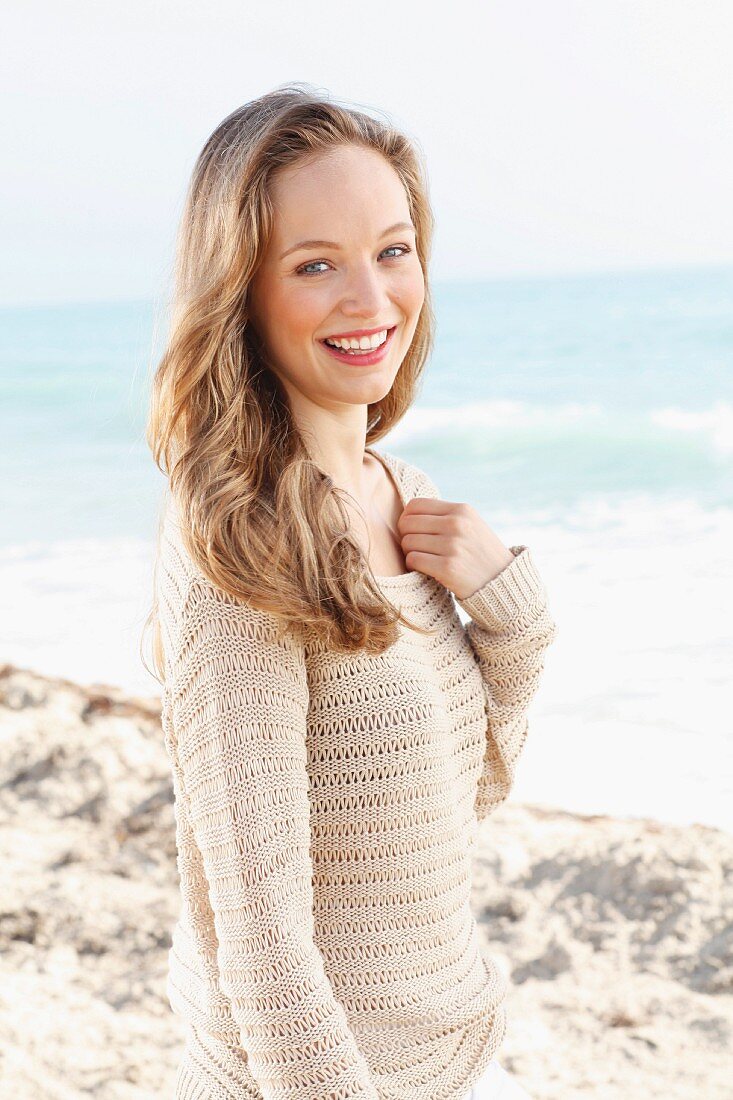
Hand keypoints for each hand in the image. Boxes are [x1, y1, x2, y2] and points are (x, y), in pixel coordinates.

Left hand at [396, 497, 514, 600]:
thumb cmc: (480, 554)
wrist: (503, 583)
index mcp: (461, 510)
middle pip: (407, 523)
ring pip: (408, 542)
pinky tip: (424, 569)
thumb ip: (445, 516)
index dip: (408, 518)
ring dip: (410, 553)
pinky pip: (413, 560)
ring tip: (423, 559)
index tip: (414, 532)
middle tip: (416, 548)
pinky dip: (413, 566)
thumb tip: (408, 512)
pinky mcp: (448, 567)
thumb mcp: (471, 524)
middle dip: (406, 536)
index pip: (415, 505)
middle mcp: (457, 524)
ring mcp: (453, 545)